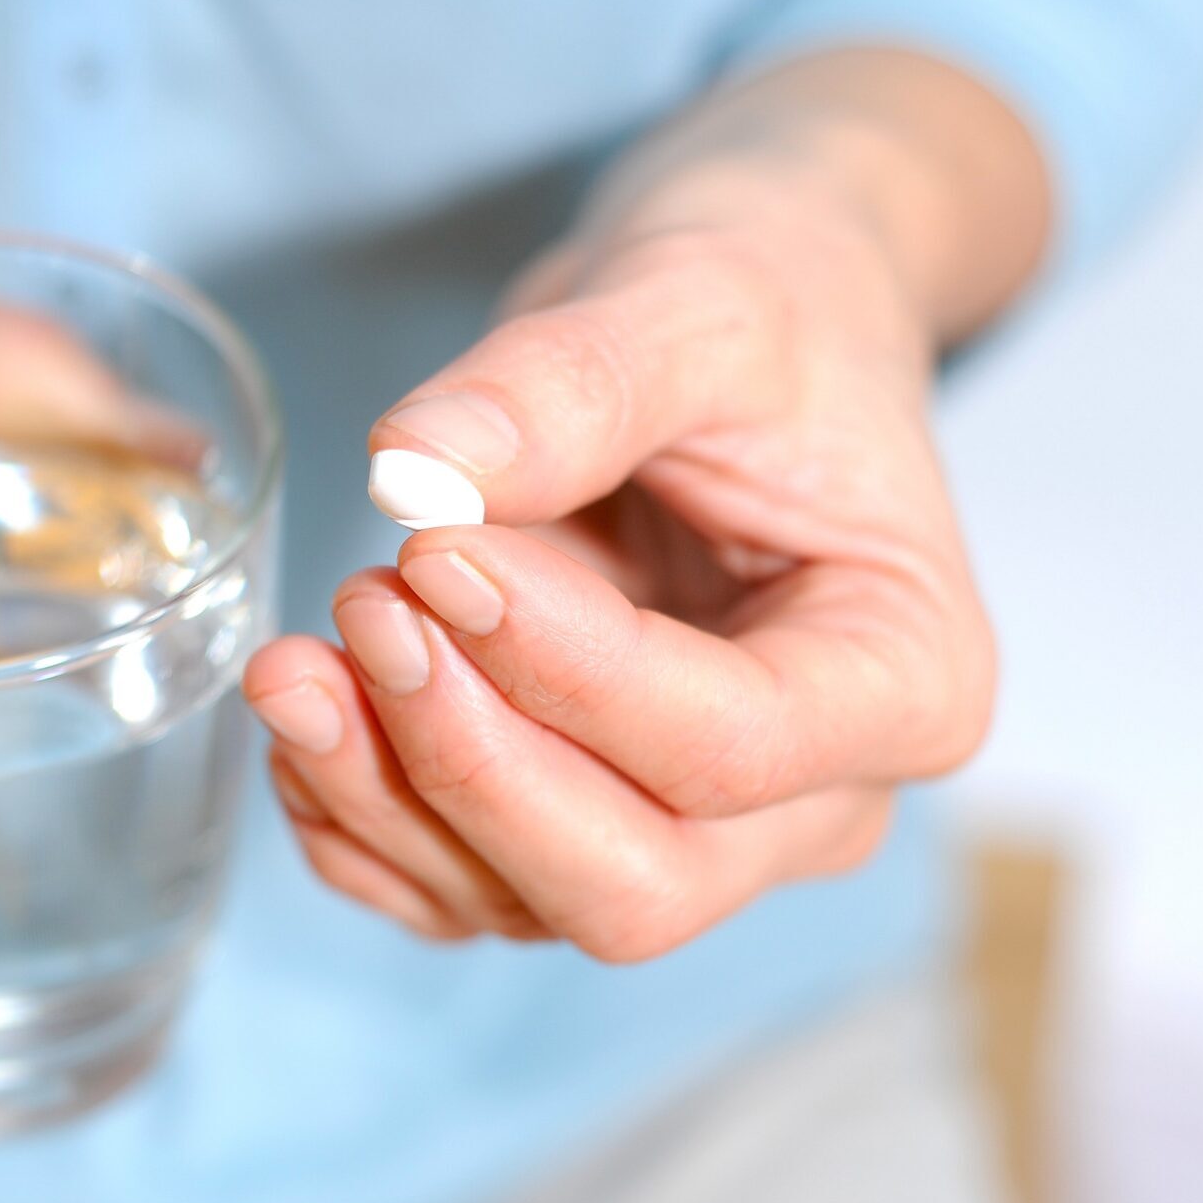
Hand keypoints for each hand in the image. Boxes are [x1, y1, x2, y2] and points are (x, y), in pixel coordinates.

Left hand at [244, 168, 996, 960]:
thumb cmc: (771, 308)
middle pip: (633, 886)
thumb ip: (570, 382)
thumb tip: (410, 468)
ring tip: (295, 654)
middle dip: (470, 769)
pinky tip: (306, 717)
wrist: (748, 323)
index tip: (432, 547)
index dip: (559, 669)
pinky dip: (361, 824)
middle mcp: (818, 799)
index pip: (725, 747)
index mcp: (907, 680)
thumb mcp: (698, 297)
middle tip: (363, 606)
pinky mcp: (583, 823)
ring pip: (528, 905)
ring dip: (387, 797)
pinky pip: (457, 892)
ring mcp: (700, 834)